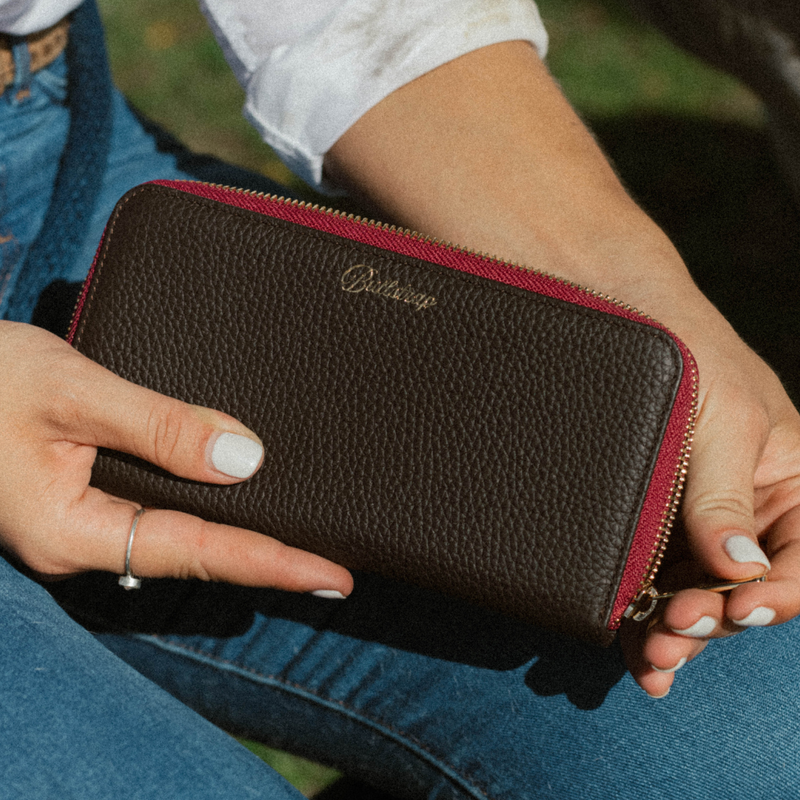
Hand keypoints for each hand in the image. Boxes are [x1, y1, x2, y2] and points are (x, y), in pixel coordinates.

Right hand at [0, 321, 352, 595]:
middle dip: (265, 561)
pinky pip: (157, 512)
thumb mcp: (72, 392)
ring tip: (303, 542)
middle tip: (333, 568)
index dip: (270, 564)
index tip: (331, 577)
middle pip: (193, 557)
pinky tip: (237, 501)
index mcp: (72, 530)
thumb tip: (245, 459)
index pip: (197, 553)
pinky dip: (205, 510)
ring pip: (177, 538)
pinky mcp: (82, 499)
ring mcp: (81, 522)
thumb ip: (158, 427)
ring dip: (239, 538)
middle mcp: (80, 539)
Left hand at [620, 294, 799, 696]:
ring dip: (680, 634)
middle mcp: (751, 514)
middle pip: (745, 591)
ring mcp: (700, 526)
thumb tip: (738, 567)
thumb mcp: (723, 420)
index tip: (737, 610)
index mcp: (790, 486)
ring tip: (650, 660)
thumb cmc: (694, 355)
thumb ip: (726, 493)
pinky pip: (660, 582)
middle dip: (713, 622)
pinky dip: (651, 618)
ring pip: (701, 596)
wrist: (628, 317)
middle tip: (670, 638)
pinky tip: (637, 652)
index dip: (777, 596)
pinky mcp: (656, 529)